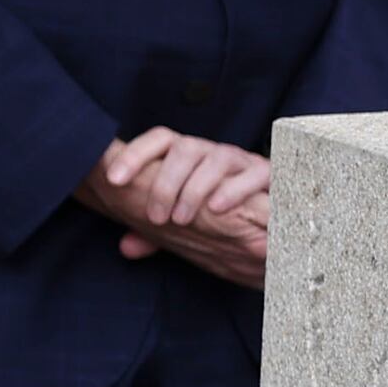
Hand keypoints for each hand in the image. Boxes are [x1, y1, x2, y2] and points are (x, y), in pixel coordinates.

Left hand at [78, 130, 269, 286]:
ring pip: (216, 158)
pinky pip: (253, 175)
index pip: (160, 140)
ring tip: (182, 219)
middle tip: (156, 217)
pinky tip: (217, 208)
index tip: (114, 180)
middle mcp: (214, 153)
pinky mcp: (270, 176)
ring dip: (195, 189)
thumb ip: (156, 233)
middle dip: (165, 182)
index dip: (135, 154)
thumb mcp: (185, 224)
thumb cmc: (223, 217)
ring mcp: (243, 162)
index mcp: (189, 157)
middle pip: (185, 148)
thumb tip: (127, 246)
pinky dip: (234, 190)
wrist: (273, 222)